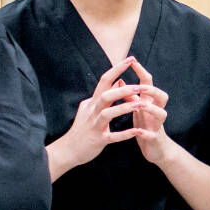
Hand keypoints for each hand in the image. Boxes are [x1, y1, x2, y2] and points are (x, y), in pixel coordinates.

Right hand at [49, 58, 149, 172]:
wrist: (68, 150)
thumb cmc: (81, 129)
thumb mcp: (88, 109)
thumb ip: (101, 97)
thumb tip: (115, 83)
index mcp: (92, 102)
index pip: (104, 81)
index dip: (117, 69)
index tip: (130, 59)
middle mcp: (92, 111)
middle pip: (106, 95)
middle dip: (124, 90)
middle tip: (140, 86)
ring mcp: (94, 126)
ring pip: (108, 113)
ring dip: (124, 108)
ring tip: (141, 105)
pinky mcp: (97, 140)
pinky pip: (112, 136)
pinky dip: (124, 134)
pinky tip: (137, 131)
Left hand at [125, 60, 178, 166]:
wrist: (155, 149)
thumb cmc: (144, 126)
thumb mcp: (137, 109)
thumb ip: (129, 96)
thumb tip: (119, 80)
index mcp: (149, 102)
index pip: (148, 83)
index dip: (141, 71)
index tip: (132, 60)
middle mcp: (156, 111)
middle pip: (161, 96)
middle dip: (152, 90)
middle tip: (141, 85)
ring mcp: (157, 124)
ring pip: (161, 114)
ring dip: (151, 109)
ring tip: (141, 106)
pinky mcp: (155, 138)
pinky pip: (152, 134)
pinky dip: (145, 133)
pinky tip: (138, 132)